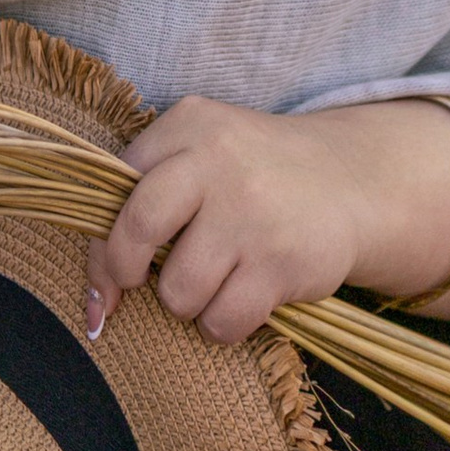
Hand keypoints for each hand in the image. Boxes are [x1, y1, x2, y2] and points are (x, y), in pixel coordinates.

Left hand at [82, 93, 449, 347]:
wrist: (353, 183)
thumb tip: (97, 294)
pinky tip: (244, 298)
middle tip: (144, 283)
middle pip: (136, 231)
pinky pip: (222, 321)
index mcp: (190, 126)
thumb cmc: (255, 177)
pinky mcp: (282, 261)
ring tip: (218, 280)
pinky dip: (223, 324)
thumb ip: (148, 194)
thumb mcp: (204, 154)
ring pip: (179, 291)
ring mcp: (251, 212)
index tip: (105, 284)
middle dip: (127, 271)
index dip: (102, 245)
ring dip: (190, 302)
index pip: (117, 188)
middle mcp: (218, 160)